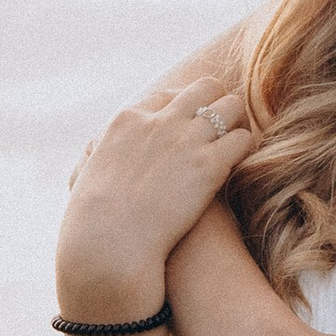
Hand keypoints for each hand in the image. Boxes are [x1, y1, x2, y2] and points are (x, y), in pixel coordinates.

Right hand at [57, 83, 252, 321]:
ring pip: (230, 107)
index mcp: (127, 120)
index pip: (168, 95)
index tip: (192, 126)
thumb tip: (94, 154)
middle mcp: (159, 121)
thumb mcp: (88, 177)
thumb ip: (97, 157)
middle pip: (204, 89)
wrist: (109, 246)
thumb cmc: (94, 225)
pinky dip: (247, 149)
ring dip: (238, 124)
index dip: (185, 109)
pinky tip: (243, 166)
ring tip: (237, 147)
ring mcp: (185, 140)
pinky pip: (242, 139)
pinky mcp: (208, 166)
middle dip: (217, 105)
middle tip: (224, 131)